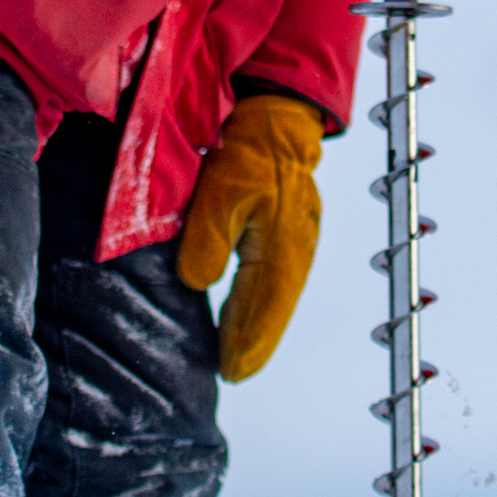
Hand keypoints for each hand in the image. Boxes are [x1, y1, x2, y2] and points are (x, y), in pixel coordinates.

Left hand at [177, 93, 324, 380]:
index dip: (247, 340)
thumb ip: (207, 239)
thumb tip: (197, 282)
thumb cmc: (248, 153)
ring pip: (279, 296)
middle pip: (275, 307)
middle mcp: (296, 248)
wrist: (278, 122)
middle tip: (233, 375)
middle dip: (254, 343)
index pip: (262, 304)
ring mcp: (299, 240)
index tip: (231, 372)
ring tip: (240, 357)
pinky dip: (265, 304)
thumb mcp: (219, 191)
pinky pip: (280, 279)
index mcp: (280, 244)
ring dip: (260, 327)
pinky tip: (249, 315)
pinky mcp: (294, 231)